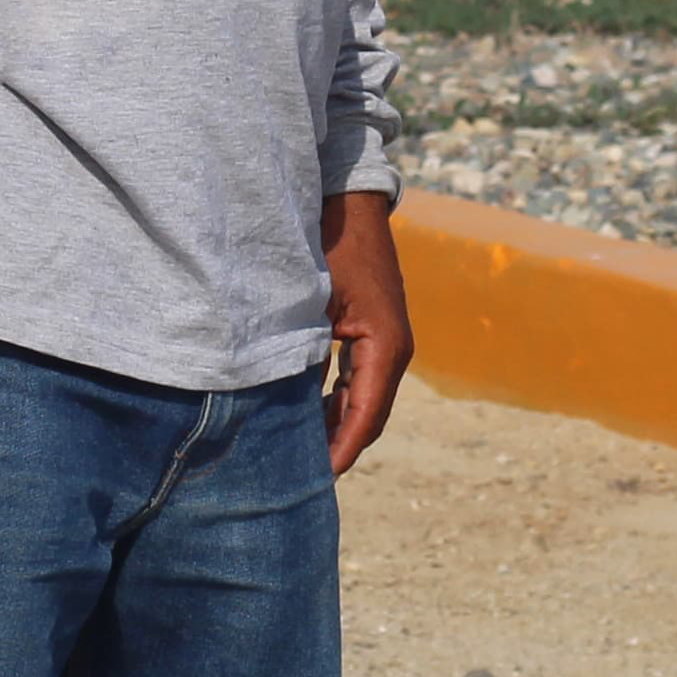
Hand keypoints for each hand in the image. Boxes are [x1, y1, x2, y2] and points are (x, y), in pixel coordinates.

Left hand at [321, 190, 410, 473]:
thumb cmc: (327, 242)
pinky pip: (355, 377)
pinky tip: (305, 411)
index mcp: (386, 346)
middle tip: (300, 476)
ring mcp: (383, 339)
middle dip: (336, 445)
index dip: (341, 450)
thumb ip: (303, 352)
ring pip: (361, 398)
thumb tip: (285, 403)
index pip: (365, 416)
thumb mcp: (312, 300)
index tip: (318, 480)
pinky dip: (334, 398)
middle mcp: (392, 349)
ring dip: (334, 423)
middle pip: (366, 414)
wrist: (346, 196)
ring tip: (299, 452)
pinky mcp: (370, 329)